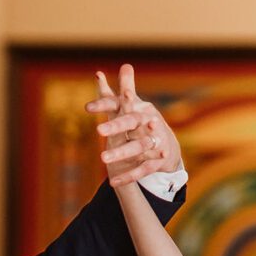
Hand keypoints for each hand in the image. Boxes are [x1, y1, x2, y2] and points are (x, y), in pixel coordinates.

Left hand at [87, 64, 182, 188]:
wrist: (167, 144)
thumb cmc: (142, 121)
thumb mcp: (130, 107)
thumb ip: (113, 93)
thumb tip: (96, 73)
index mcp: (139, 108)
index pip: (121, 103)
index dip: (105, 103)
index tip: (88, 107)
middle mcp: (148, 122)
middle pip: (131, 122)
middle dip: (116, 126)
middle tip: (99, 131)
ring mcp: (155, 141)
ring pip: (137, 146)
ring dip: (121, 153)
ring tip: (103, 159)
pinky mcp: (157, 160)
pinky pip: (143, 169)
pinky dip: (129, 176)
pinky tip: (113, 182)